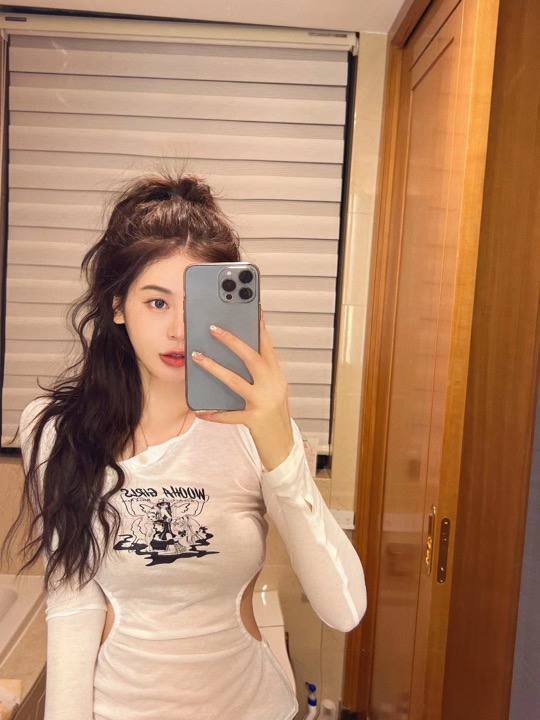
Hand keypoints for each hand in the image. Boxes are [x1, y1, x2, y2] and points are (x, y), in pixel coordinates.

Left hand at [190, 309, 289, 436]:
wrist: (283, 445)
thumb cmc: (273, 415)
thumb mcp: (271, 389)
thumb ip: (259, 373)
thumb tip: (236, 353)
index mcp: (277, 375)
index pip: (267, 345)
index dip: (259, 326)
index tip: (250, 308)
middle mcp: (273, 385)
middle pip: (251, 357)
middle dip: (231, 341)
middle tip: (212, 328)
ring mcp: (263, 402)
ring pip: (234, 381)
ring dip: (213, 368)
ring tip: (196, 357)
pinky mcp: (254, 420)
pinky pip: (228, 414)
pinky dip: (213, 413)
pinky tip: (200, 410)